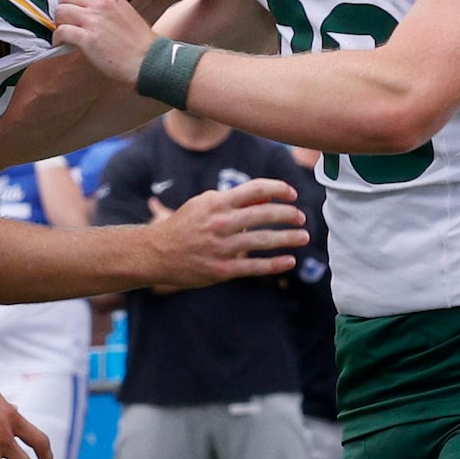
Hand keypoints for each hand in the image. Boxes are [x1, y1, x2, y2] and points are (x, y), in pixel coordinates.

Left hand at [53, 0, 157, 85]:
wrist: (148, 59)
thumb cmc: (138, 40)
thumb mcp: (124, 9)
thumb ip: (104, 3)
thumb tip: (84, 5)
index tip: (71, 4)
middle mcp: (100, 2)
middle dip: (62, 7)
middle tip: (66, 19)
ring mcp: (93, 19)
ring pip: (60, 11)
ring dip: (59, 22)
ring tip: (64, 31)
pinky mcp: (87, 38)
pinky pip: (62, 31)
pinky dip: (58, 38)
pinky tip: (61, 43)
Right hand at [148, 179, 308, 290]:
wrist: (157, 253)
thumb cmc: (184, 225)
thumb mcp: (205, 204)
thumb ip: (234, 200)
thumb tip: (266, 197)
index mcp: (217, 202)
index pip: (256, 189)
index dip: (278, 189)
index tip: (292, 194)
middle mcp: (221, 223)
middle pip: (264, 214)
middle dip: (288, 214)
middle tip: (301, 217)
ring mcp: (222, 247)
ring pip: (264, 240)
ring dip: (288, 238)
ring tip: (303, 236)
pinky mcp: (222, 270)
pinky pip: (255, 266)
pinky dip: (275, 264)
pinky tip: (289, 260)